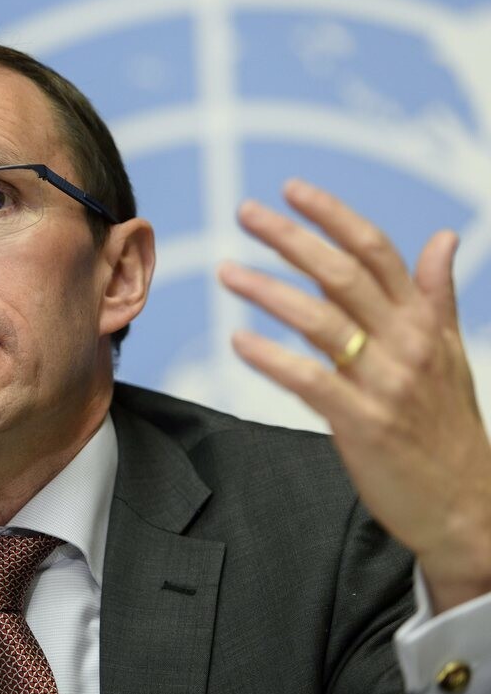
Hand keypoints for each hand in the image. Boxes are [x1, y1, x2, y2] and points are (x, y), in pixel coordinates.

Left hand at [218, 179, 490, 612]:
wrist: (468, 505)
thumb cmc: (448, 427)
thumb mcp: (451, 352)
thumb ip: (436, 295)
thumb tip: (444, 237)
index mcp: (423, 321)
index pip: (376, 251)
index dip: (333, 215)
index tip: (291, 189)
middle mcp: (406, 343)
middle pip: (342, 274)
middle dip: (290, 238)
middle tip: (246, 212)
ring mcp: (385, 383)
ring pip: (321, 320)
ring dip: (268, 291)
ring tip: (226, 272)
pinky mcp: (363, 423)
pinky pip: (311, 381)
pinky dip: (272, 359)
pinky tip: (238, 342)